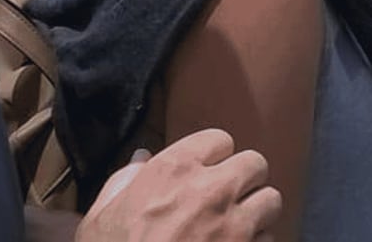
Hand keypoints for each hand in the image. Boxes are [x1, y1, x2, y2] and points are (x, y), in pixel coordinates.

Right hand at [76, 129, 280, 241]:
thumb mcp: (101, 217)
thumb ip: (125, 181)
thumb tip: (142, 158)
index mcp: (173, 171)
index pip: (219, 139)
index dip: (213, 157)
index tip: (205, 171)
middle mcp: (211, 189)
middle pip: (254, 163)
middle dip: (242, 179)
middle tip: (226, 197)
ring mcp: (233, 223)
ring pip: (270, 199)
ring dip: (256, 211)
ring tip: (236, 224)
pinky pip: (268, 237)